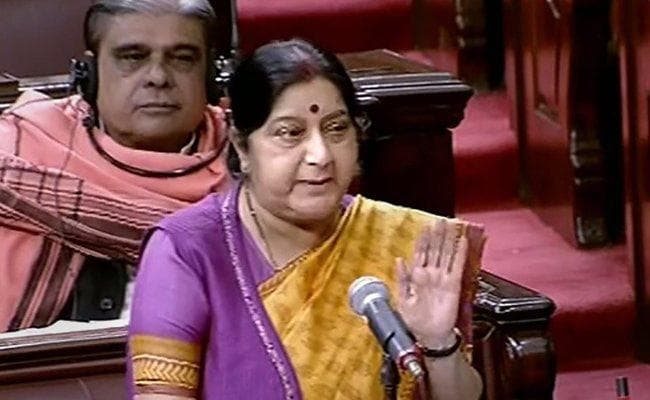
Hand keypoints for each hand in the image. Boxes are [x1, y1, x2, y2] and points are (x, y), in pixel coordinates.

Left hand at [396, 219, 467, 347]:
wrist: (429, 336)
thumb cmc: (415, 321)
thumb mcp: (402, 299)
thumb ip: (402, 279)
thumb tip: (399, 260)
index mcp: (417, 276)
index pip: (421, 253)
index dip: (423, 239)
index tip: (425, 226)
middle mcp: (431, 275)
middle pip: (435, 250)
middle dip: (438, 234)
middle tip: (441, 220)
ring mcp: (442, 278)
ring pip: (446, 254)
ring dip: (449, 240)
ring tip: (452, 225)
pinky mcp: (453, 285)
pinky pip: (457, 266)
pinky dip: (460, 254)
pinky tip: (462, 242)